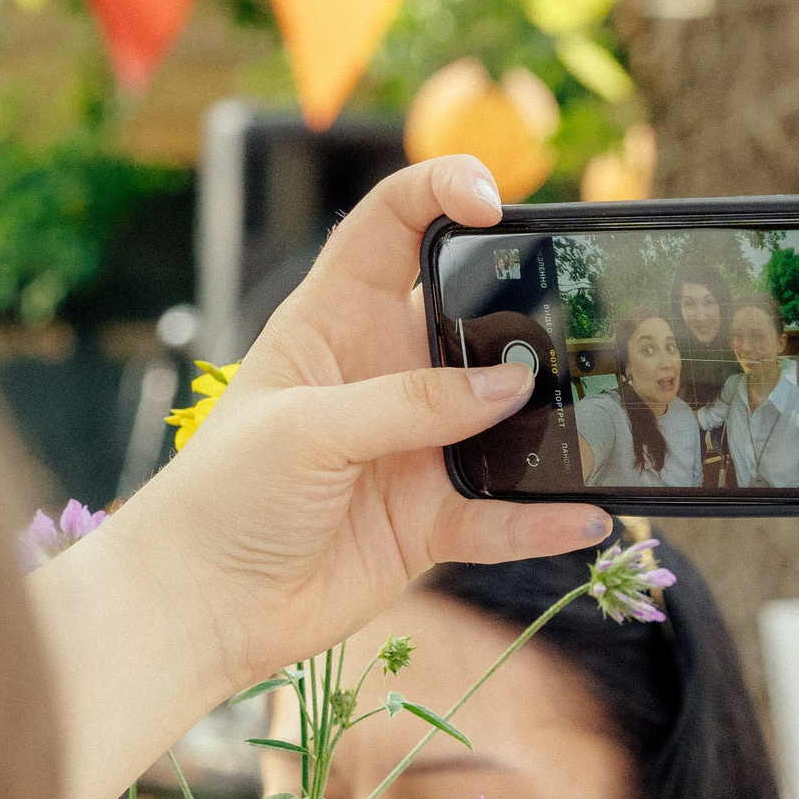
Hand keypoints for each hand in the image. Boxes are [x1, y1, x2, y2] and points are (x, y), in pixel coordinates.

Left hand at [34, 156, 608, 798]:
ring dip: (549, 421)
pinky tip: (588, 516)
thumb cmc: (220, 495)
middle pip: (472, 317)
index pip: (394, 224)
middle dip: (527, 311)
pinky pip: (504, 516)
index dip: (442, 192)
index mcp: (334, 320)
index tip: (494, 204)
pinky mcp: (430, 521)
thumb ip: (408, 404)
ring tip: (600, 416)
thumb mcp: (306, 430)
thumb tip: (510, 387)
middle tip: (572, 320)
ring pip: (503, 420)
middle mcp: (385, 374)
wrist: (198, 605)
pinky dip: (545, 519)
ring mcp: (414, 448)